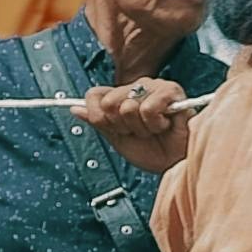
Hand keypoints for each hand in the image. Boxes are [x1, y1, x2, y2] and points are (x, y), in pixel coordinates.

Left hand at [70, 76, 194, 174]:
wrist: (176, 164)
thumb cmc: (153, 152)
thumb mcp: (118, 140)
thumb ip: (99, 122)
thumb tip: (74, 109)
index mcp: (121, 96)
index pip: (94, 95)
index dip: (102, 119)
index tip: (117, 130)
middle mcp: (135, 87)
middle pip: (108, 103)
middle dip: (123, 126)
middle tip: (140, 132)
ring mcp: (153, 87)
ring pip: (127, 107)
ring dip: (141, 128)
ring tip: (155, 130)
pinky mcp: (171, 91)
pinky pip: (148, 109)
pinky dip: (155, 125)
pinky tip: (166, 126)